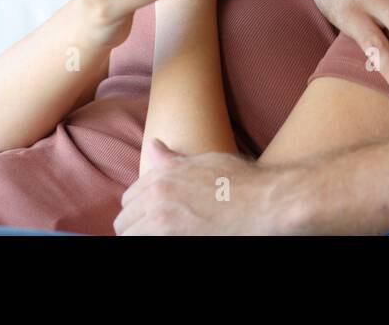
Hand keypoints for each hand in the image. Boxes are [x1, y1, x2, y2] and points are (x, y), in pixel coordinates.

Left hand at [118, 138, 305, 234]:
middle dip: (134, 227)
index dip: (137, 211)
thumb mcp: (203, 163)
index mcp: (162, 174)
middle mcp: (156, 193)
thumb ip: (172, 160)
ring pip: (129, 234)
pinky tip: (171, 238)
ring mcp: (161, 218)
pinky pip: (142, 242)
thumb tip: (153, 145)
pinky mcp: (168, 235)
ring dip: (140, 235)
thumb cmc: (241, 182)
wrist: (265, 201)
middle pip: (123, 221)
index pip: (128, 199)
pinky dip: (150, 241)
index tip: (149, 220)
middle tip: (156, 231)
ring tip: (165, 235)